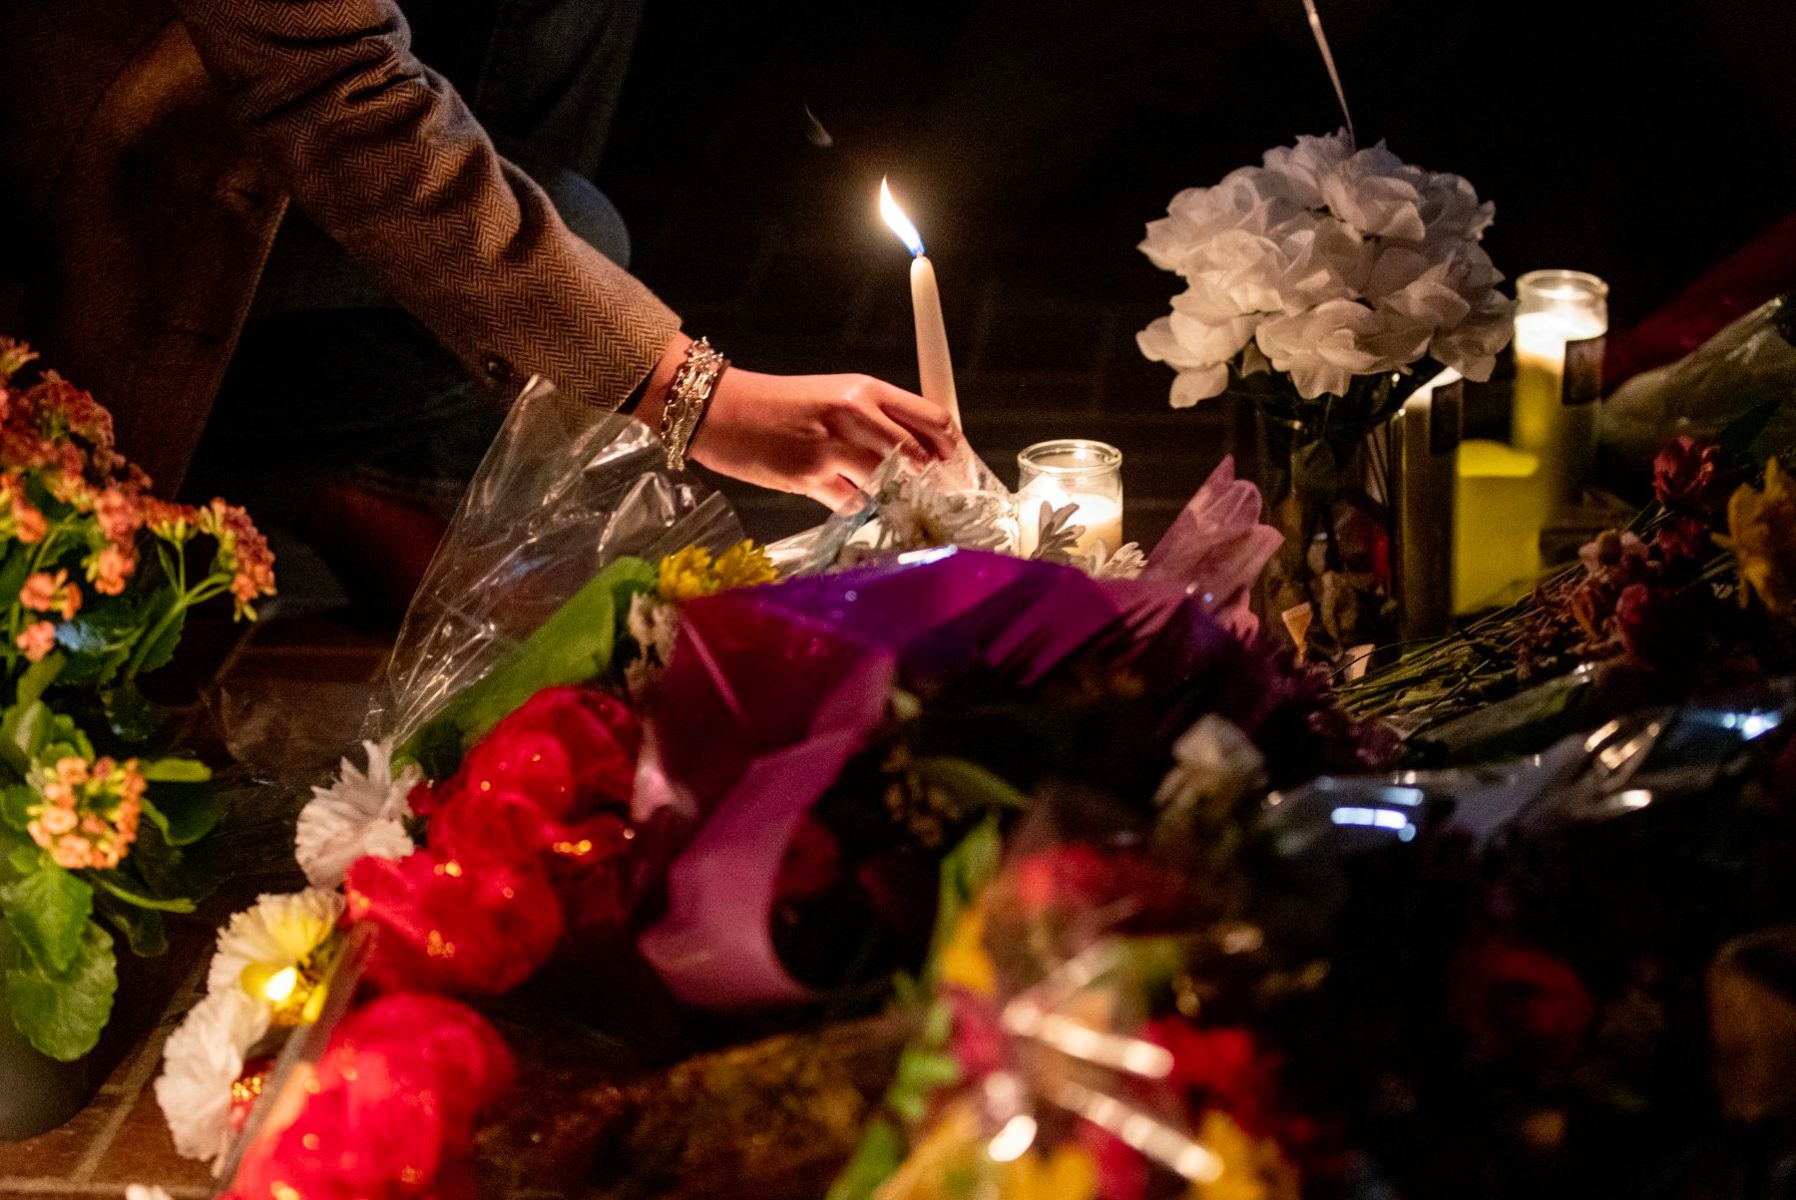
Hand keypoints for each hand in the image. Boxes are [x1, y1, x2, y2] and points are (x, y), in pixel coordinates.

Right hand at [641, 334, 961, 508]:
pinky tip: (843, 497)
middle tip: (937, 497)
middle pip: (920, 457)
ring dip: (895, 498)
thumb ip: (878, 419)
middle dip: (933, 482)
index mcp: (865, 389)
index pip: (933, 418)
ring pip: (890, 485)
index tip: (958, 465)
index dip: (953, 447)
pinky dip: (858, 507)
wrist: (719, 409)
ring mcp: (832, 449)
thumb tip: (921, 451)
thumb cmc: (779, 404)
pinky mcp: (809, 479)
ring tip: (888, 498)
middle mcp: (854, 415)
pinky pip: (854, 505)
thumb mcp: (834, 395)